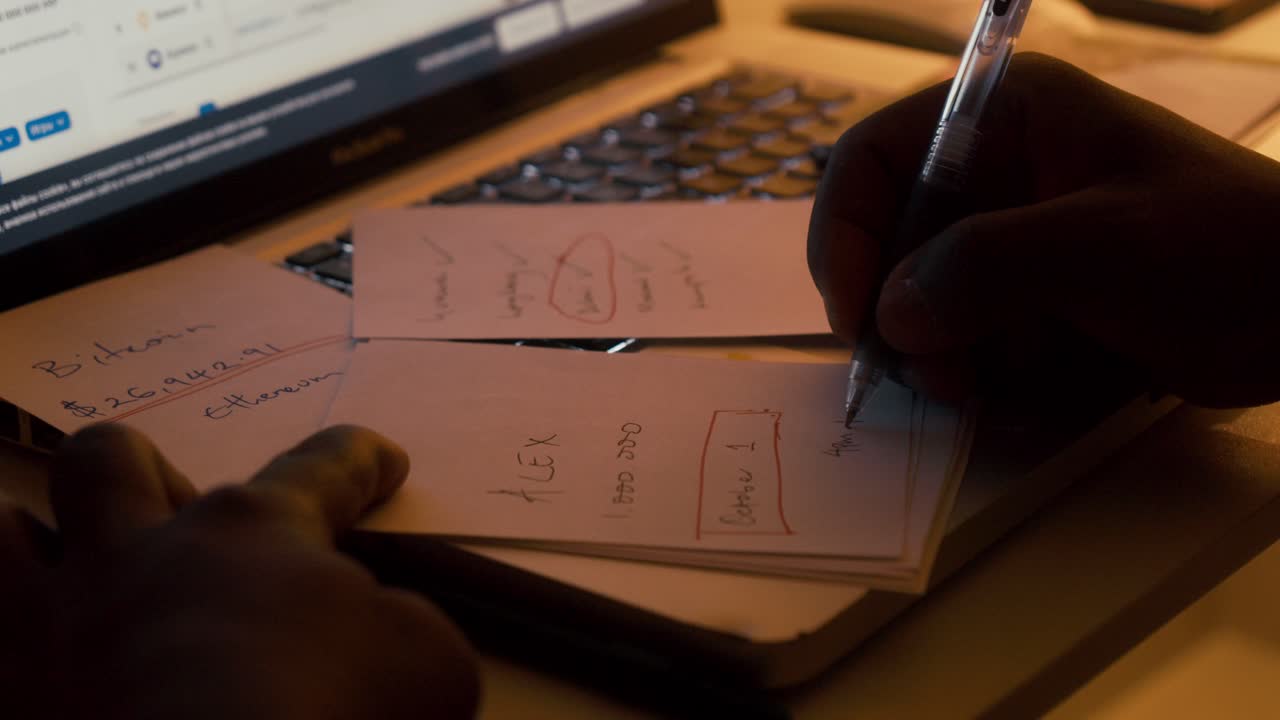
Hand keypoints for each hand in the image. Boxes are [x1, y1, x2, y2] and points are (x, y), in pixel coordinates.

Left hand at [1, 424, 478, 719]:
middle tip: (180, 521)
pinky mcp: (11, 693)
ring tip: (65, 568)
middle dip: (144, 473)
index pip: (319, 467)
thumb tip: (381, 629)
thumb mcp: (428, 663)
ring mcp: (61, 621)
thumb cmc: (331, 710)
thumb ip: (404, 627)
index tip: (381, 460)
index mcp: (257, 533)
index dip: (356, 459)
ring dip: (31, 540)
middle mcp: (146, 553)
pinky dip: (4, 642)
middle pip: (115, 463)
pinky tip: (37, 663)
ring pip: (7, 530)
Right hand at [808, 53, 1279, 407]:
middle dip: (889, 311)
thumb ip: (990, 266)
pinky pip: (958, 336)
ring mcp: (1006, 242)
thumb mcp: (1106, 243)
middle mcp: (989, 174)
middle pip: (882, 240)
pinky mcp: (1023, 299)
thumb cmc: (1223, 247)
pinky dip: (966, 371)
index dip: (843, 233)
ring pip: (914, 300)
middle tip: (918, 372)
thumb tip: (891, 316)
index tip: (855, 313)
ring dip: (928, 353)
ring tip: (971, 390)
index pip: (873, 160)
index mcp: (1001, 119)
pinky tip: (1003, 392)